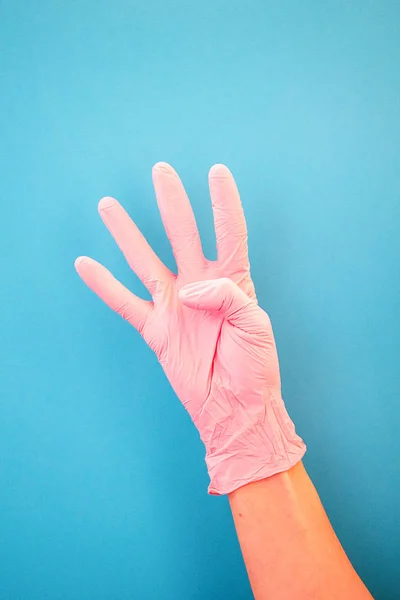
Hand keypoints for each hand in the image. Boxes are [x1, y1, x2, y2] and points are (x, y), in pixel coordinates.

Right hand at [75, 162, 304, 493]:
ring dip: (127, 234)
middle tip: (161, 171)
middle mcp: (200, 286)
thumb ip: (228, 296)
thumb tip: (189, 288)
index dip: (224, 203)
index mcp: (233, 281)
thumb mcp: (255, 326)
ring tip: (108, 205)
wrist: (235, 406)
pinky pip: (125, 302)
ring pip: (145, 261)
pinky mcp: (156, 329)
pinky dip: (104, 286)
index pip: (228, 233)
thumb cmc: (254, 366)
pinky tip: (85, 265)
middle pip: (182, 234)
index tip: (217, 171)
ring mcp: (175, 305)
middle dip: (172, 203)